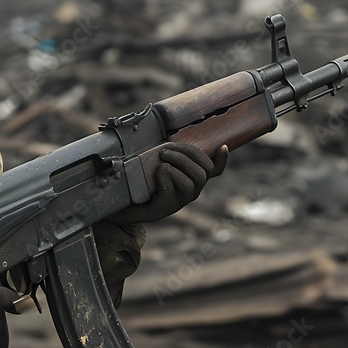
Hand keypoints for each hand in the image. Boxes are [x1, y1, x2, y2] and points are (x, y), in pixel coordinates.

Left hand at [109, 143, 228, 223]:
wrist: (122, 203)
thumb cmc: (142, 181)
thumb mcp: (156, 163)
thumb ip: (168, 153)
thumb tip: (168, 139)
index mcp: (191, 179)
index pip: (214, 171)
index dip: (222, 160)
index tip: (224, 146)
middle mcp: (191, 191)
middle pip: (203, 172)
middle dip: (186, 156)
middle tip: (165, 150)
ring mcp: (180, 201)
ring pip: (193, 181)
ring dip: (177, 164)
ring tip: (161, 160)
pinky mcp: (166, 208)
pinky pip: (174, 189)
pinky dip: (166, 176)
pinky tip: (158, 172)